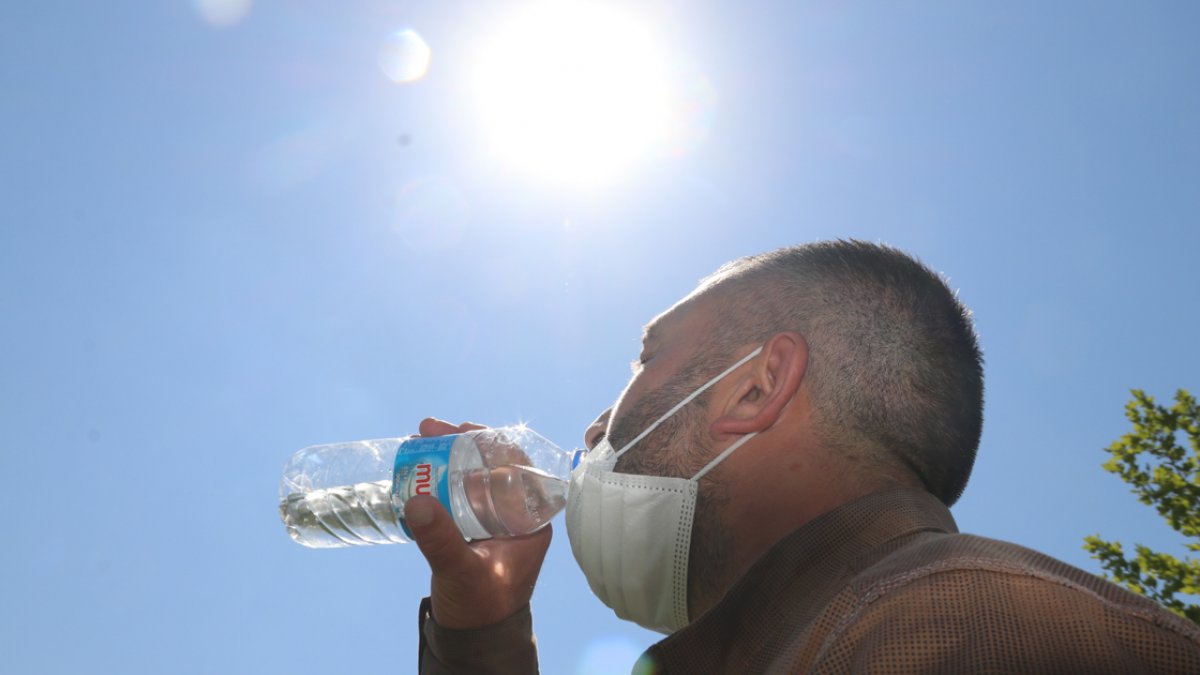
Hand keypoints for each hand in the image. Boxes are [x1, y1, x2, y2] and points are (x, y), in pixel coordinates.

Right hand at [404, 417, 553, 628]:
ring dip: (447, 457)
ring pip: (473, 476)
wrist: (474, 638)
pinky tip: (417, 468)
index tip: (464, 429)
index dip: (494, 442)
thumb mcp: (462, 571)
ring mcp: (493, 519)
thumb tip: (417, 501)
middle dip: (462, 443)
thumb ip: (441, 540)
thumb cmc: (482, 607)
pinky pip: (458, 492)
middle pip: (493, 464)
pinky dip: (439, 477)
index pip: (521, 467)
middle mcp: (516, 515)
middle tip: (429, 428)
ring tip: (418, 441)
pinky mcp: (472, 527)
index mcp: (531, 521)